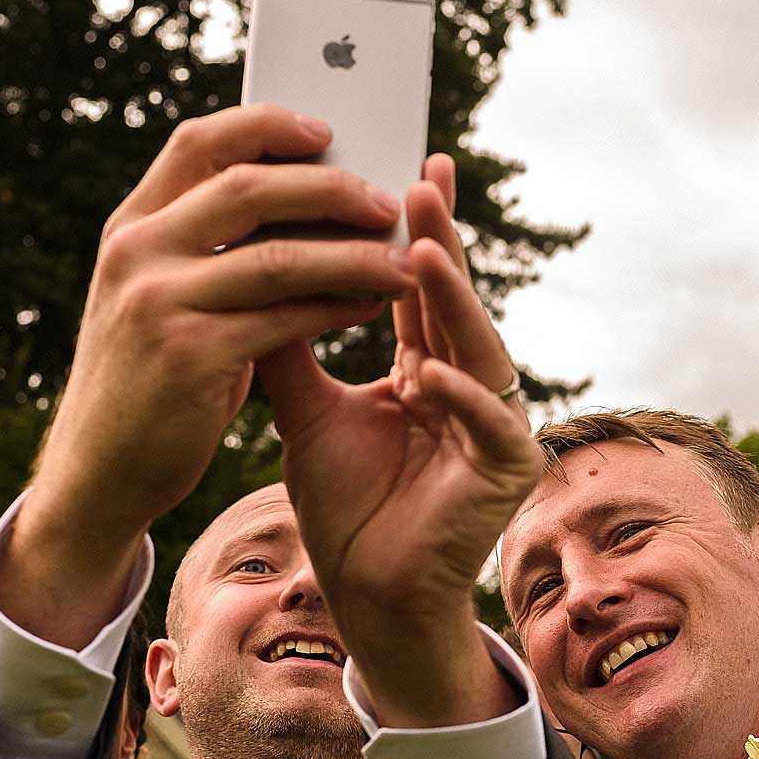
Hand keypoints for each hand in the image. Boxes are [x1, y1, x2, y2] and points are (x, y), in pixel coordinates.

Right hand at [0, 105, 412, 645]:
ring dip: (351, 254)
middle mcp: (138, 253)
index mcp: (131, 227)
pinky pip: (285, 320)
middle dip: (328, 189)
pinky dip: (337, 308)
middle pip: (248, 188)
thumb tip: (298, 205)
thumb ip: (203, 250)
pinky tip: (373, 306)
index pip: (200, 144)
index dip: (266, 127)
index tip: (325, 132)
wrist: (99, 471)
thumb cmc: (148, 381)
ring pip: (278, 257)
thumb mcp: (156, 298)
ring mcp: (160, 304)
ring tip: (403, 260)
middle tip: (385, 201)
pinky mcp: (191, 358)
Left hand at [258, 182, 540, 724]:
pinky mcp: (507, 473)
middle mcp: (469, 389)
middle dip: (438, 243)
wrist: (364, 594)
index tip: (408, 165)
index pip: (420, 289)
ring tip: (422, 254)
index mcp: (427, 370)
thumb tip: (251, 266)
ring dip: (452, 304)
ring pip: (480, 352)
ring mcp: (495, 428)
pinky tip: (424, 373)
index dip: (417, 229)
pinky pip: (489, 426)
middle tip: (421, 180)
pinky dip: (459, 399)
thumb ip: (289, 343)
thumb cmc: (345, 508)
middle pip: (453, 305)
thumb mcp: (305, 410)